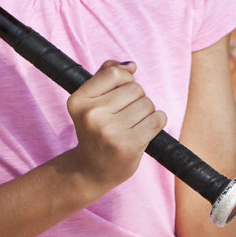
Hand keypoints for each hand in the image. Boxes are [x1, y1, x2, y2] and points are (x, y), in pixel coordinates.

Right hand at [66, 60, 167, 188]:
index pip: (115, 73)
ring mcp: (109, 132)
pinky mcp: (127, 146)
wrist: (91, 170)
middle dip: (137, 98)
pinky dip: (157, 121)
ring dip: (147, 111)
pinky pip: (157, 120)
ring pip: (147, 103)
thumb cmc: (95, 130)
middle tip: (125, 115)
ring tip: (133, 124)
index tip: (121, 92)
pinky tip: (145, 130)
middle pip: (135, 88)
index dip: (126, 79)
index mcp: (78, 100)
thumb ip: (107, 76)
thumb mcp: (92, 101)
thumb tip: (131, 66)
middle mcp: (91, 115)